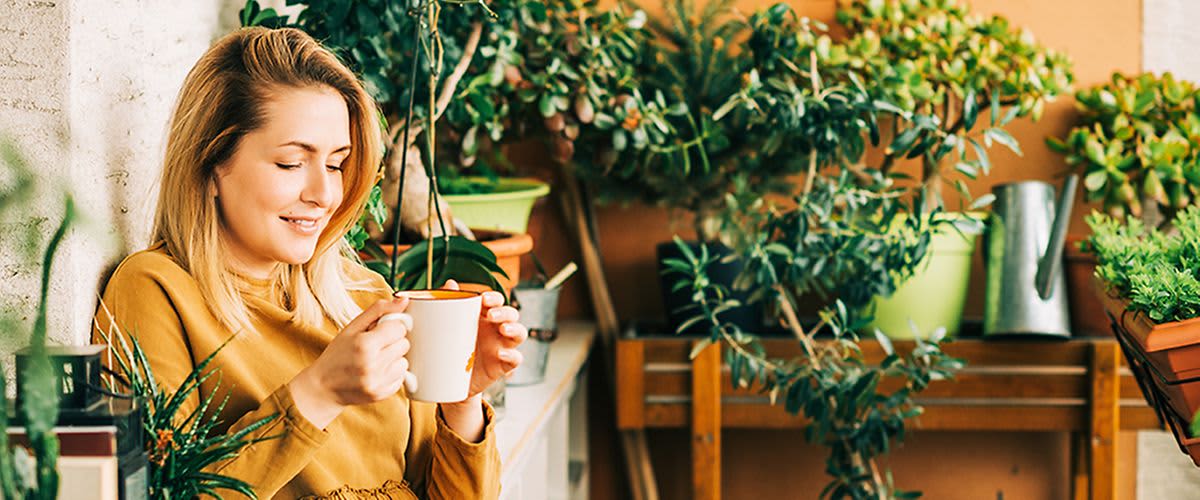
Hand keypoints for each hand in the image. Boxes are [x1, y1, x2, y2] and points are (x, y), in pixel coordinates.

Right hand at [288, 297, 413, 428]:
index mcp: (365, 344)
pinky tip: (376, 373)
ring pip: (404, 362)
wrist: (323, 387)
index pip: (399, 328)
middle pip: (404, 344)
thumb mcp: (352, 327)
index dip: (391, 327)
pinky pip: (400, 378)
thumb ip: (379, 310)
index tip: (380, 331)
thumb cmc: (338, 354)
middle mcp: (373, 364)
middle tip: (376, 346)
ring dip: (394, 359)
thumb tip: (404, 299)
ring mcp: (378, 382)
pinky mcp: (382, 394)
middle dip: (392, 342)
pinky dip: (391, 374)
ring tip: (375, 360)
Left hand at [441, 280, 526, 396]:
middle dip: (504, 312)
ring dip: (515, 328)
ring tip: (504, 329)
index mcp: (484, 317)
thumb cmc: (450, 348)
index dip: (494, 298)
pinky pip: (516, 359)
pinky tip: (501, 353)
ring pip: (520, 333)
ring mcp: (502, 346)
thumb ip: (450, 305)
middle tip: (491, 315)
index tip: (483, 299)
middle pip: (511, 314)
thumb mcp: (447, 328)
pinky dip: (513, 355)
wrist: (448, 380)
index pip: (496, 301)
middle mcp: (496, 330)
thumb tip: (450, 283)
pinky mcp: (503, 365)